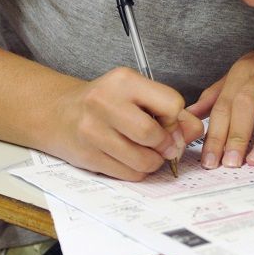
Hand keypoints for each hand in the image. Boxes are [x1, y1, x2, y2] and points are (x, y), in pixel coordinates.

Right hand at [48, 67, 202, 179]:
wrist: (58, 113)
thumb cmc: (106, 103)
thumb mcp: (137, 95)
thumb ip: (171, 111)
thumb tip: (195, 131)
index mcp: (123, 81)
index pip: (171, 103)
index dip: (175, 119)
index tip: (168, 123)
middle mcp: (104, 102)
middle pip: (154, 135)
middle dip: (166, 145)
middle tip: (163, 145)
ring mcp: (92, 131)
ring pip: (144, 160)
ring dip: (154, 162)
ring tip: (147, 152)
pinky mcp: (87, 156)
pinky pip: (129, 174)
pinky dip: (138, 171)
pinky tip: (130, 159)